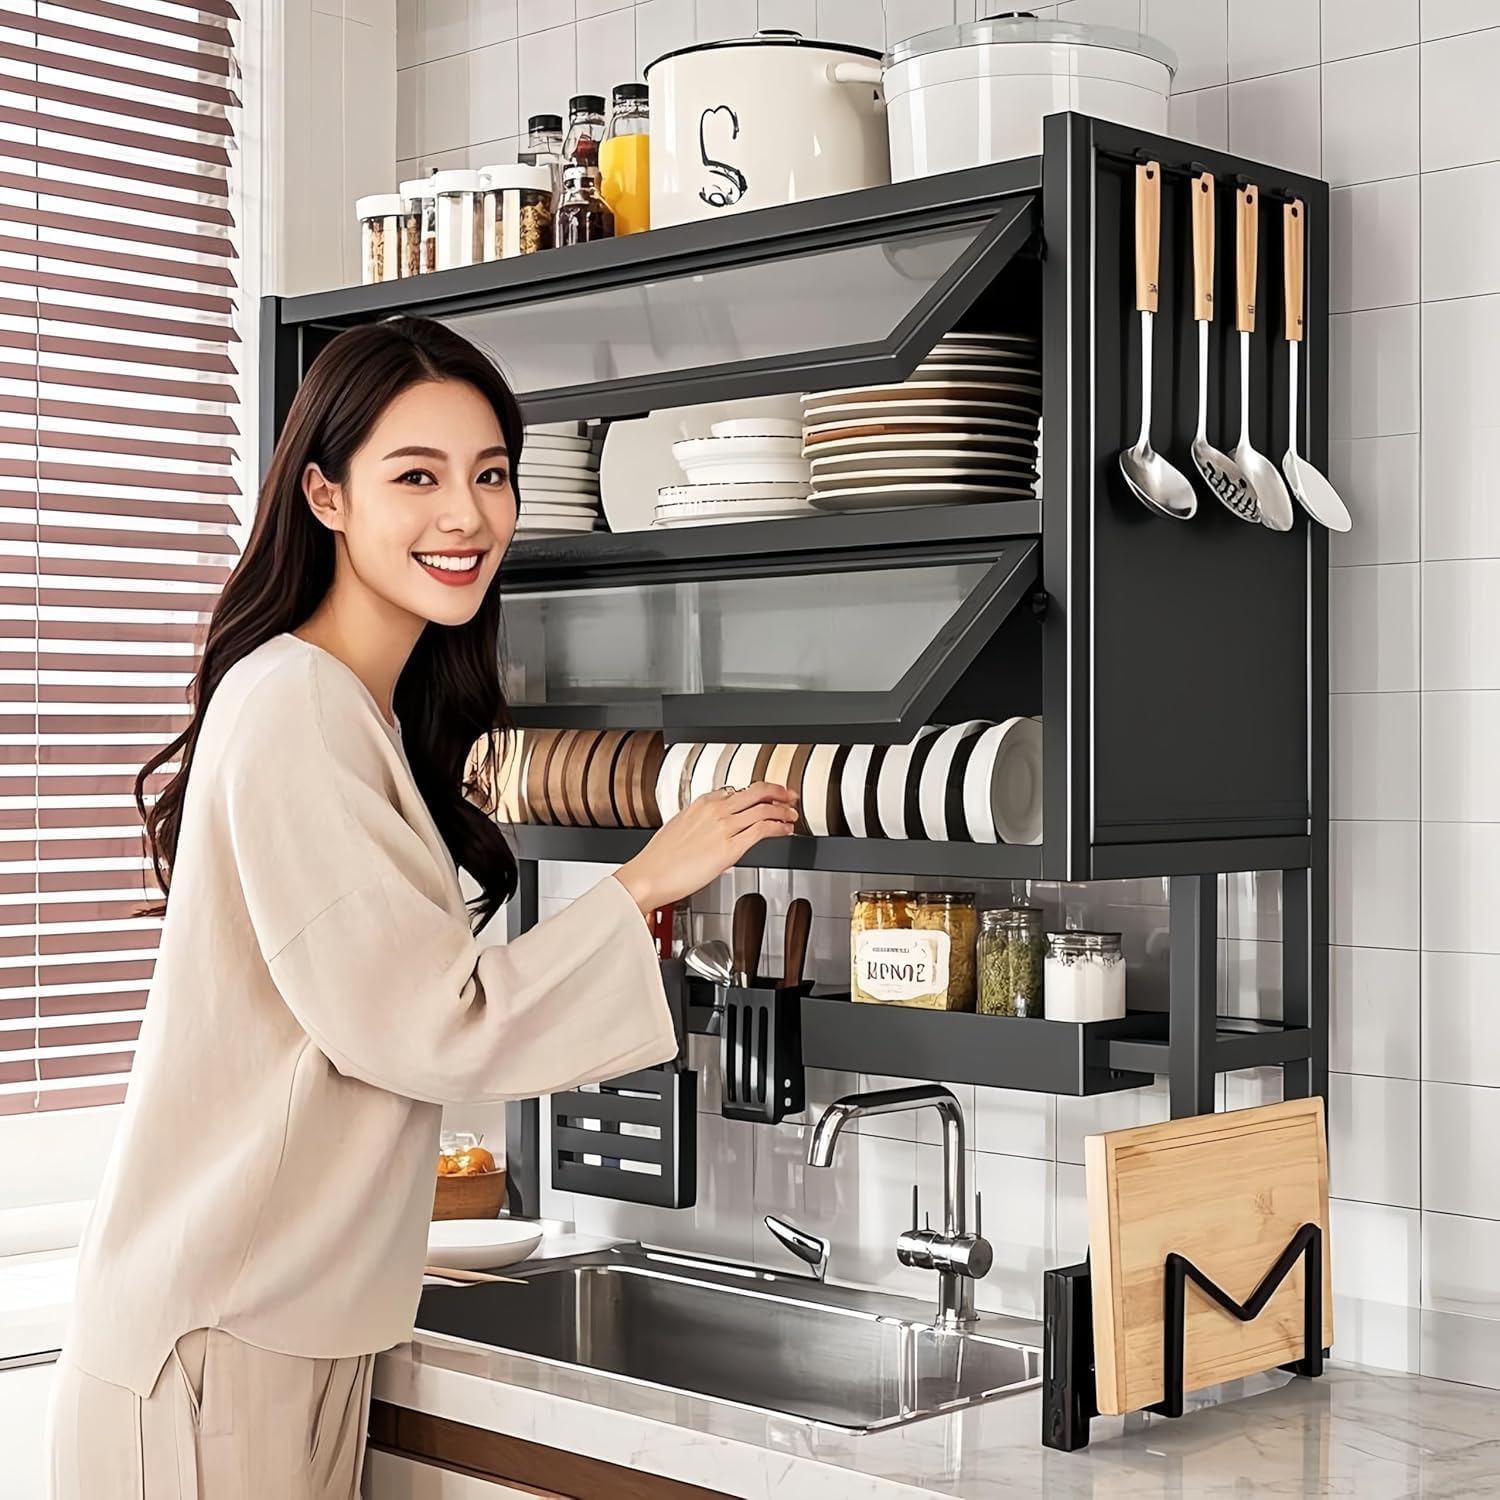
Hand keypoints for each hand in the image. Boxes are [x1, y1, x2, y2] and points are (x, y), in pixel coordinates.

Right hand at [616, 781, 798, 914]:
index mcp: (702, 803)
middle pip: (757, 791)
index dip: (759, 792)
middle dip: (779, 792)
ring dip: (784, 811)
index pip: (738, 790)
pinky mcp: (730, 847)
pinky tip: (785, 830)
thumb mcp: (679, 828)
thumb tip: (711, 829)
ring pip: (764, 808)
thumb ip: (699, 824)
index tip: (768, 796)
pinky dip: (780, 827)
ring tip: (791, 816)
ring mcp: (724, 827)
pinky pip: (763, 829)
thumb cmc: (659, 859)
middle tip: (790, 796)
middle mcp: (715, 810)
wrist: (649, 875)